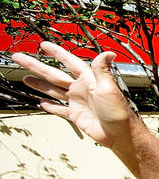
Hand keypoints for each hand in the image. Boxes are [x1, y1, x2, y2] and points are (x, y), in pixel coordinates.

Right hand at [11, 41, 131, 147]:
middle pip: (53, 74)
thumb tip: (109, 52)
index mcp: (88, 79)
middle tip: (18, 57)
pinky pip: (60, 109)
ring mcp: (77, 102)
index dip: (56, 53)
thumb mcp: (109, 88)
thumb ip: (103, 70)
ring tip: (24, 78)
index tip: (43, 45)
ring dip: (39, 84)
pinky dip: (51, 106)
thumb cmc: (118, 111)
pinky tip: (41, 103)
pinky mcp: (76, 115)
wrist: (119, 134)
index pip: (69, 62)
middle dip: (35, 66)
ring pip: (53, 90)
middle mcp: (81, 89)